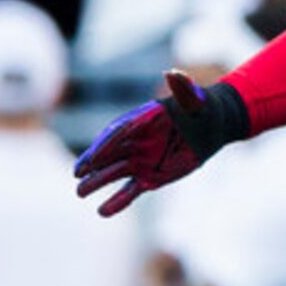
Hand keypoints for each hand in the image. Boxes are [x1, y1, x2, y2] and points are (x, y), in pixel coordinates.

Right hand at [74, 71, 249, 216]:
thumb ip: (182, 88)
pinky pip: (130, 192)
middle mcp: (134, 142)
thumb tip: (173, 73)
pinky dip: (117, 202)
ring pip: (113, 174)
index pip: (118, 133)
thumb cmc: (198, 108)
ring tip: (80, 193)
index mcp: (139, 122)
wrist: (209, 126)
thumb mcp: (194, 98)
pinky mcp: (150, 178)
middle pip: (107, 155)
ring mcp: (139, 161)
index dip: (105, 145)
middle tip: (77, 174)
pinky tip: (102, 212)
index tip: (93, 157)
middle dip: (92, 164)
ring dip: (97, 183)